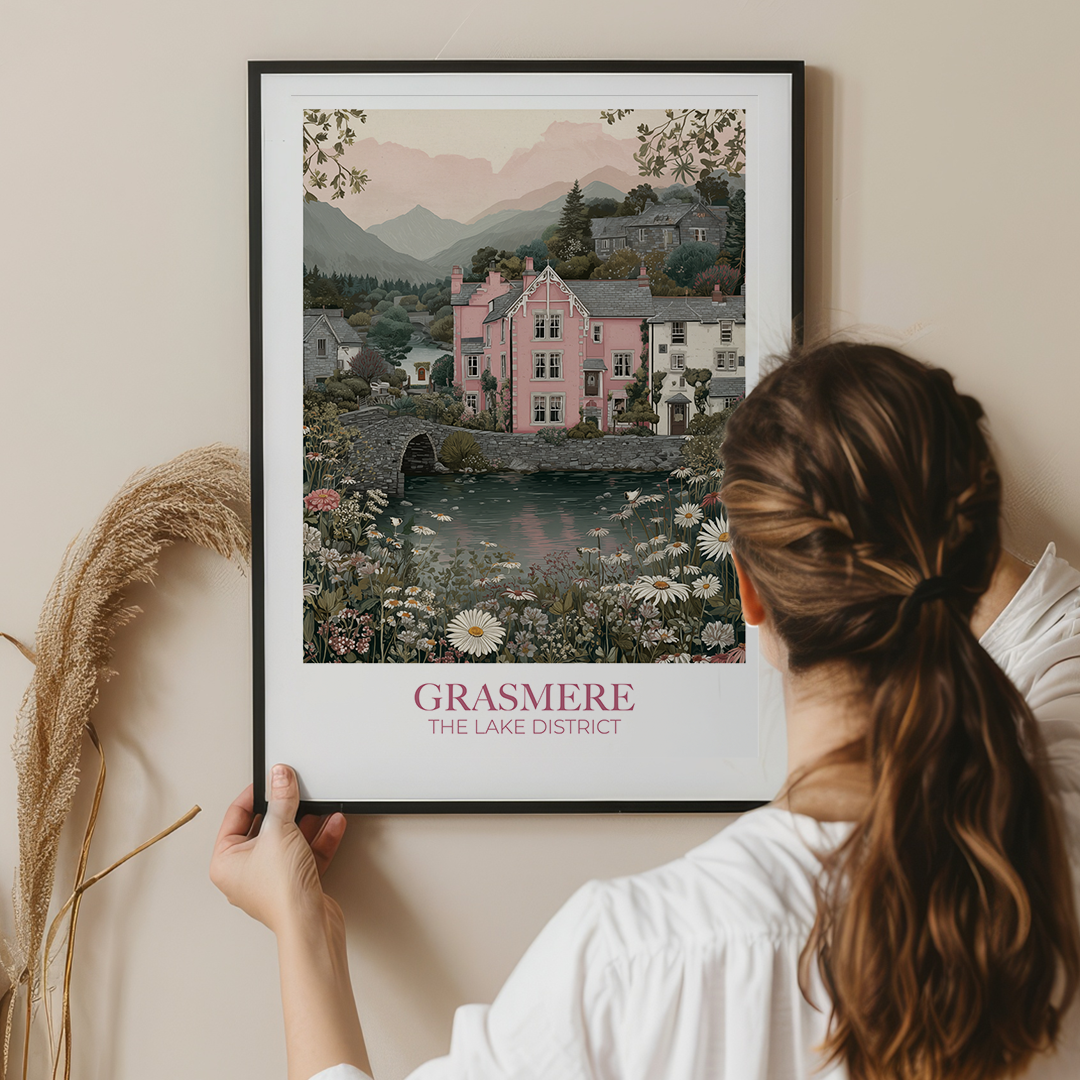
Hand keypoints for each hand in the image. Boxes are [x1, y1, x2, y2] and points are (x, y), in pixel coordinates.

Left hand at [210, 764, 346, 937]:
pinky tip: (333, 823)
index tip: (271, 779)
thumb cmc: (281, 892)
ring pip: (289, 840)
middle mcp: (245, 872)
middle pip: (266, 828)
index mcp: (226, 862)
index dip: (255, 794)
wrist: (309, 924)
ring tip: (320, 805)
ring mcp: (272, 879)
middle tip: (296, 790)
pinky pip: (306, 853)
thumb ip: (282, 799)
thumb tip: (279, 778)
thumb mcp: (280, 831)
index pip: (236, 817)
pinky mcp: (296, 884)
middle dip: (287, 809)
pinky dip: (319, 838)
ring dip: (308, 822)